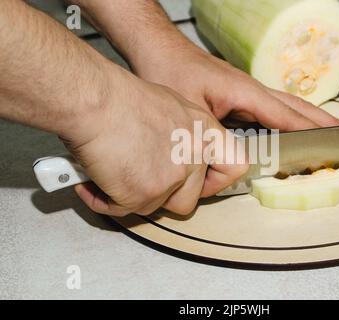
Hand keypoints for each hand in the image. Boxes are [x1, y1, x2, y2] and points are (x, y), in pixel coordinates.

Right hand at [62, 69, 247, 216]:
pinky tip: (96, 182)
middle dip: (163, 194)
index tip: (203, 183)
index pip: (235, 166)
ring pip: (156, 206)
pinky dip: (108, 200)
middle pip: (189, 199)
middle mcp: (196, 156)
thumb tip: (172, 152)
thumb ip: (181, 135)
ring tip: (114, 173)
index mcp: (205, 132)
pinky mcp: (147, 194)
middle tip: (141, 179)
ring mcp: (173, 178)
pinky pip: (126, 210)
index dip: (217, 180)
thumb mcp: (169, 107)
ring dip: (135, 196)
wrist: (96, 101)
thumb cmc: (121, 97)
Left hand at [133, 48, 338, 130]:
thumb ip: (214, 135)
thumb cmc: (170, 72)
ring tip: (329, 133)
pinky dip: (288, 118)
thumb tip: (235, 159)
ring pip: (286, 105)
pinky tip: (291, 128)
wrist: (159, 49)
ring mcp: (246, 91)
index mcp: (245, 91)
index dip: (311, 132)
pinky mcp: (238, 94)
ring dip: (309, 119)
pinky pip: (271, 108)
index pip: (286, 115)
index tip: (333, 144)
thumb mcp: (190, 110)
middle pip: (295, 106)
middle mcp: (251, 89)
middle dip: (321, 122)